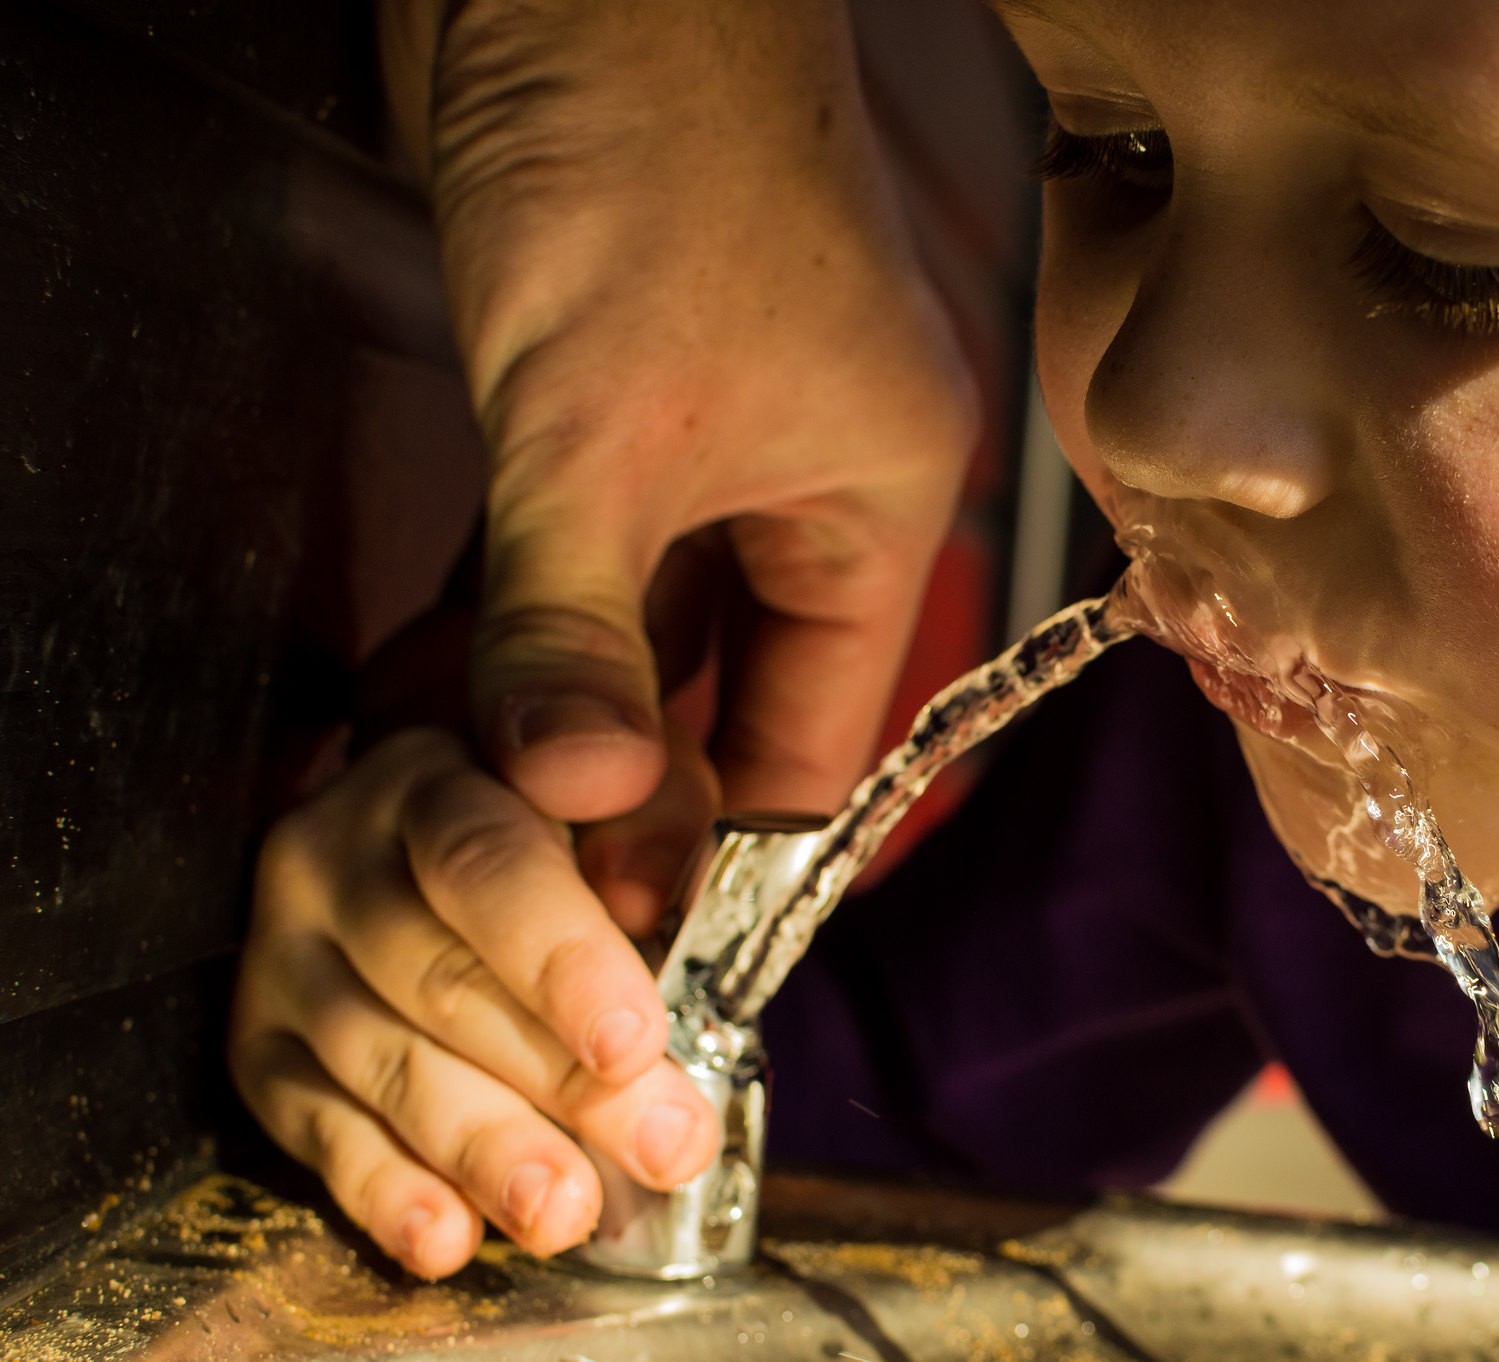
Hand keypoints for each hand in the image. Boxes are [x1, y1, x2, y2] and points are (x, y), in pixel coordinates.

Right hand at [228, 728, 721, 1277]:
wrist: (461, 831)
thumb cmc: (570, 816)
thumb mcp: (634, 786)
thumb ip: (650, 820)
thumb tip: (644, 888)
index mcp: (431, 780)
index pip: (485, 864)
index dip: (561, 959)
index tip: (633, 1038)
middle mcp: (330, 857)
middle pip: (441, 979)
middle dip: (559, 1077)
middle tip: (659, 1142)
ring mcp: (281, 955)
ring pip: (382, 1062)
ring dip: (484, 1147)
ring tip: (570, 1207)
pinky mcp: (256, 1045)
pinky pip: (314, 1128)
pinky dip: (384, 1189)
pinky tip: (449, 1234)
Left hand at [382, 0, 976, 923]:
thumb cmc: (654, 155)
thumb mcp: (596, 431)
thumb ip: (579, 628)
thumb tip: (581, 801)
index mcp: (878, 504)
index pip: (817, 735)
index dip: (719, 844)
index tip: (622, 934)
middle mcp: (814, 486)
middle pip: (730, 691)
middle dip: (620, 781)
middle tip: (517, 877)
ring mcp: (717, 444)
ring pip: (647, 627)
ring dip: (554, 705)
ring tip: (458, 801)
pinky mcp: (623, 402)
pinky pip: (586, 552)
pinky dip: (521, 618)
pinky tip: (443, 687)